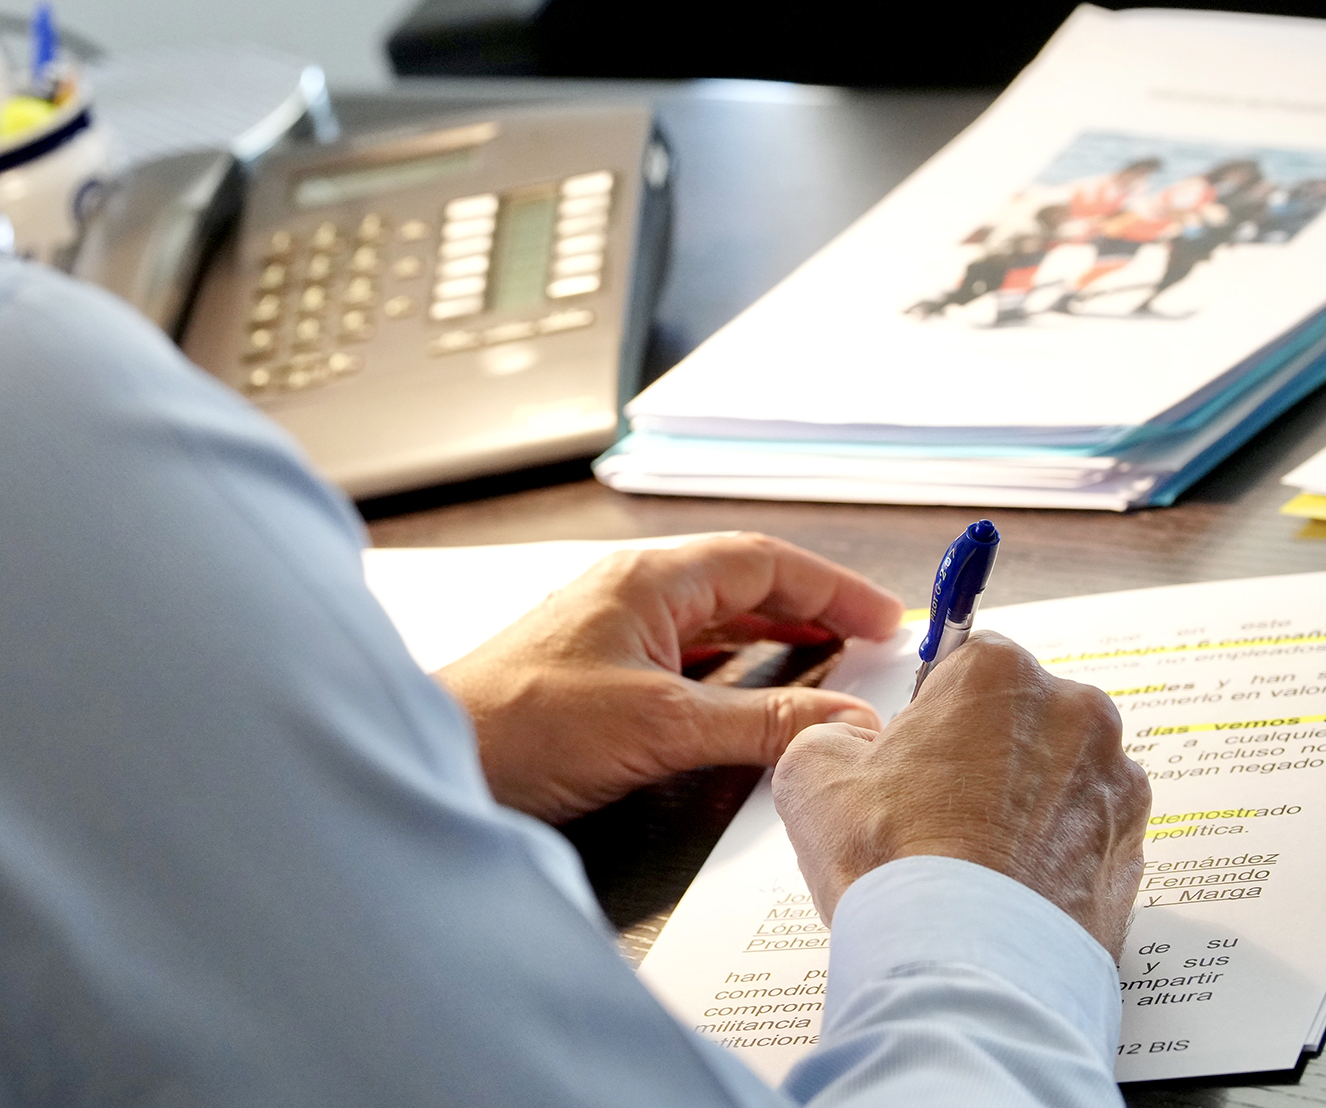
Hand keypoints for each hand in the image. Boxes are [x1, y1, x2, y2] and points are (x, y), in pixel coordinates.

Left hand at [434, 534, 904, 823]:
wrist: (441, 764)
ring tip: (830, 664)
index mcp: (649, 580)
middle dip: (812, 609)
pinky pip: (687, 657)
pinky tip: (753, 698)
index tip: (884, 620)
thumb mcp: (661, 726)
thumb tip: (844, 722)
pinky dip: (734, 671)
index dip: (832, 588)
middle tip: (870, 644)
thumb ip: (762, 725)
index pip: (763, 561)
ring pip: (715, 621)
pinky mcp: (599, 675)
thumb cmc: (523, 725)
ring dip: (775, 638)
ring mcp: (613, 632)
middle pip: (743, 584)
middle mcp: (632, 593)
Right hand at [772, 631, 1150, 957]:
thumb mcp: (813, 772)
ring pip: (1059, 780)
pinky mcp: (1136, 854)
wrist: (967, 968)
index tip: (911, 757)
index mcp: (1001, 673)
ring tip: (974, 864)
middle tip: (934, 815)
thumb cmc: (895, 861)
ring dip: (1025, 807)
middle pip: (1019, 720)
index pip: (962, 666)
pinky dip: (1054, 858)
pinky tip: (1009, 893)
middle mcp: (1075, 713)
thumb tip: (856, 741)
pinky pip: (1086, 840)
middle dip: (984, 756)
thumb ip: (834, 732)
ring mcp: (1116, 787)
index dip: (928, 715)